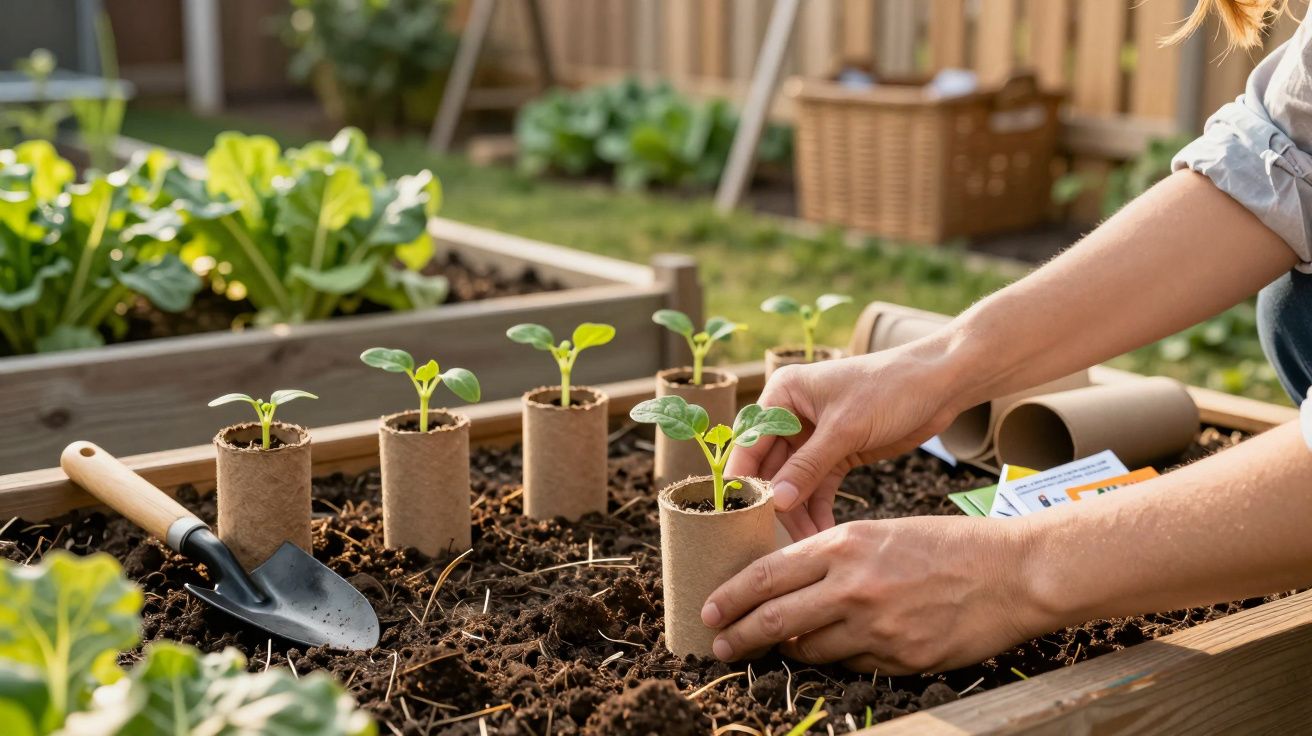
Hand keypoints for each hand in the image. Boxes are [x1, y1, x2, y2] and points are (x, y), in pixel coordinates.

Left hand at [700, 517, 1045, 672]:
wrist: (1013, 572)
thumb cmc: (948, 545)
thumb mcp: (881, 534)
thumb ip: (833, 558)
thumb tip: (789, 589)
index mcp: (845, 545)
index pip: (767, 575)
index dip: (730, 596)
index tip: (709, 610)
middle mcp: (853, 587)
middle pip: (775, 620)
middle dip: (739, 636)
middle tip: (720, 645)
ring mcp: (877, 627)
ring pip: (811, 649)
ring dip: (792, 650)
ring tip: (782, 648)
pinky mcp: (901, 658)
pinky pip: (853, 665)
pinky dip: (842, 658)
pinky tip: (845, 648)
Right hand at [730, 348, 961, 538]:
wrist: (941, 384)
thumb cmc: (890, 388)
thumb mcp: (845, 428)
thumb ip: (807, 466)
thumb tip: (777, 502)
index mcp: (782, 396)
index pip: (750, 444)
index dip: (744, 481)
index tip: (742, 518)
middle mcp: (791, 416)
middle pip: (770, 469)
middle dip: (777, 504)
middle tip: (777, 541)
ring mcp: (813, 437)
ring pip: (794, 484)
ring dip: (800, 513)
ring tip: (810, 544)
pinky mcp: (837, 454)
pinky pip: (818, 488)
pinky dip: (820, 509)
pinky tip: (824, 533)